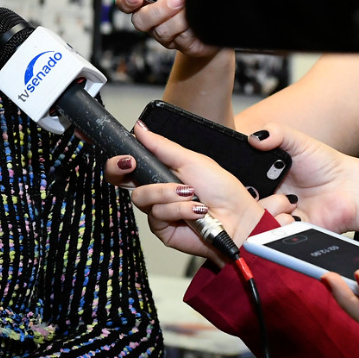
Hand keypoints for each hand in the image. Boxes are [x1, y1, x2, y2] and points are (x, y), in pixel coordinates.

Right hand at [107, 123, 294, 265]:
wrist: (239, 218)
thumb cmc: (222, 189)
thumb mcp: (191, 160)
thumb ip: (161, 145)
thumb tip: (139, 127)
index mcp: (160, 171)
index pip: (129, 166)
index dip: (118, 161)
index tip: (126, 156)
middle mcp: (156, 191)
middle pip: (123, 182)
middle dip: (126, 172)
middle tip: (132, 165)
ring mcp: (158, 211)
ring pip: (142, 198)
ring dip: (168, 193)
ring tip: (191, 194)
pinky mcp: (162, 230)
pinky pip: (157, 215)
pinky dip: (178, 209)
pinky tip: (196, 211)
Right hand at [113, 0, 216, 58]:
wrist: (216, 17)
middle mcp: (152, 15)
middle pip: (140, 19)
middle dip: (156, 11)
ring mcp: (165, 31)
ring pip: (161, 30)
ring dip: (177, 18)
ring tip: (190, 6)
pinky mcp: (181, 42)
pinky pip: (180, 39)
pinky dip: (189, 28)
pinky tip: (195, 20)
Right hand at [246, 122, 358, 234]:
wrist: (351, 189)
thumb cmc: (326, 166)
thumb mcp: (299, 142)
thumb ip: (276, 132)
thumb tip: (254, 137)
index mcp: (262, 175)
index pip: (238, 180)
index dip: (236, 180)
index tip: (242, 177)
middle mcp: (265, 195)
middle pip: (243, 200)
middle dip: (250, 196)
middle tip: (266, 188)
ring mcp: (275, 213)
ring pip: (256, 217)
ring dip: (269, 209)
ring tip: (290, 199)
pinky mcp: (286, 230)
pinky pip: (274, 232)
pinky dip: (282, 223)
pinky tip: (296, 211)